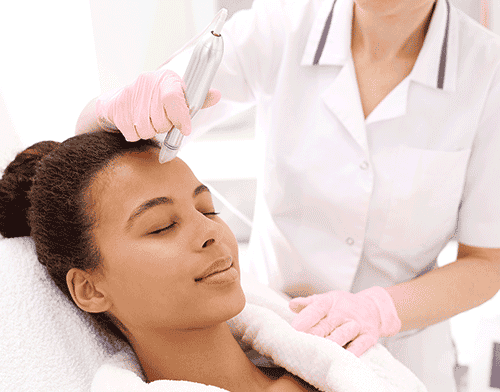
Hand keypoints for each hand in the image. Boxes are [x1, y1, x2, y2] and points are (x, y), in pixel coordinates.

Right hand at [95, 69, 220, 140]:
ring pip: (147, 129)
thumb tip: (217, 95)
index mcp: (167, 79)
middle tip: (163, 120)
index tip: (185, 130)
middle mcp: (147, 83)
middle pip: (162, 120)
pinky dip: (137, 134)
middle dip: (165, 126)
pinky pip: (133, 134)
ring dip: (151, 131)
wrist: (122, 99)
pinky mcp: (117, 108)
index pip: (173, 99)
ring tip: (150, 121)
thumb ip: (198, 99)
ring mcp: (130, 95)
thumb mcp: (180, 95)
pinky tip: (137, 124)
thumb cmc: (157, 99)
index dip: (181, 118)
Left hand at [289, 287, 400, 356]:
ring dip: (331, 342)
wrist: (374, 308)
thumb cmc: (344, 306)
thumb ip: (309, 304)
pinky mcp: (368, 337)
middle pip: (327, 324)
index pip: (317, 308)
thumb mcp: (327, 299)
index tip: (294, 328)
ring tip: (320, 350)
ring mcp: (356, 325)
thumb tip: (292, 304)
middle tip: (302, 342)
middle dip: (315, 333)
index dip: (306, 317)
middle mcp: (343, 313)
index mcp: (330, 302)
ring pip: (343, 334)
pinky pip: (360, 345)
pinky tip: (343, 358)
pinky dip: (352, 352)